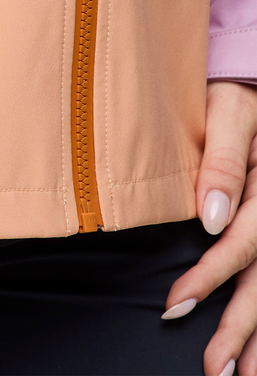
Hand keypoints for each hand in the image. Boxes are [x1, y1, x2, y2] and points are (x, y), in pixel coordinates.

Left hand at [163, 80, 256, 375]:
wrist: (256, 75)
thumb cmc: (238, 88)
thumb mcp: (230, 112)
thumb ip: (221, 162)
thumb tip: (210, 218)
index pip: (242, 244)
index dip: (209, 277)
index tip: (173, 306)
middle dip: (241, 330)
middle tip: (214, 370)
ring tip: (239, 375)